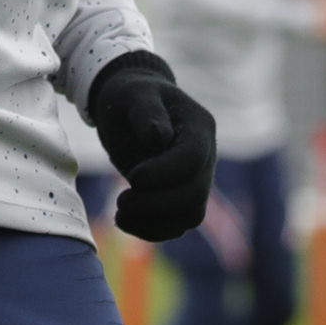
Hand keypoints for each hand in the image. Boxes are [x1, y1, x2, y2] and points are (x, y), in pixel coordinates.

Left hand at [87, 53, 216, 242]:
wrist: (130, 105)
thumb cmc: (130, 95)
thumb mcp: (133, 94)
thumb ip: (147, 113)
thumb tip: (159, 139)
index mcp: (199, 126)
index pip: (193, 159)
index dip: (164, 174)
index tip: (133, 177)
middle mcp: (206, 155)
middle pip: (194, 193)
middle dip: (156, 204)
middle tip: (120, 202)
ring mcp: (198, 178)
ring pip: (190, 215)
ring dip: (155, 223)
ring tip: (120, 215)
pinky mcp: (182, 196)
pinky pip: (178, 224)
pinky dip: (153, 230)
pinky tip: (126, 220)